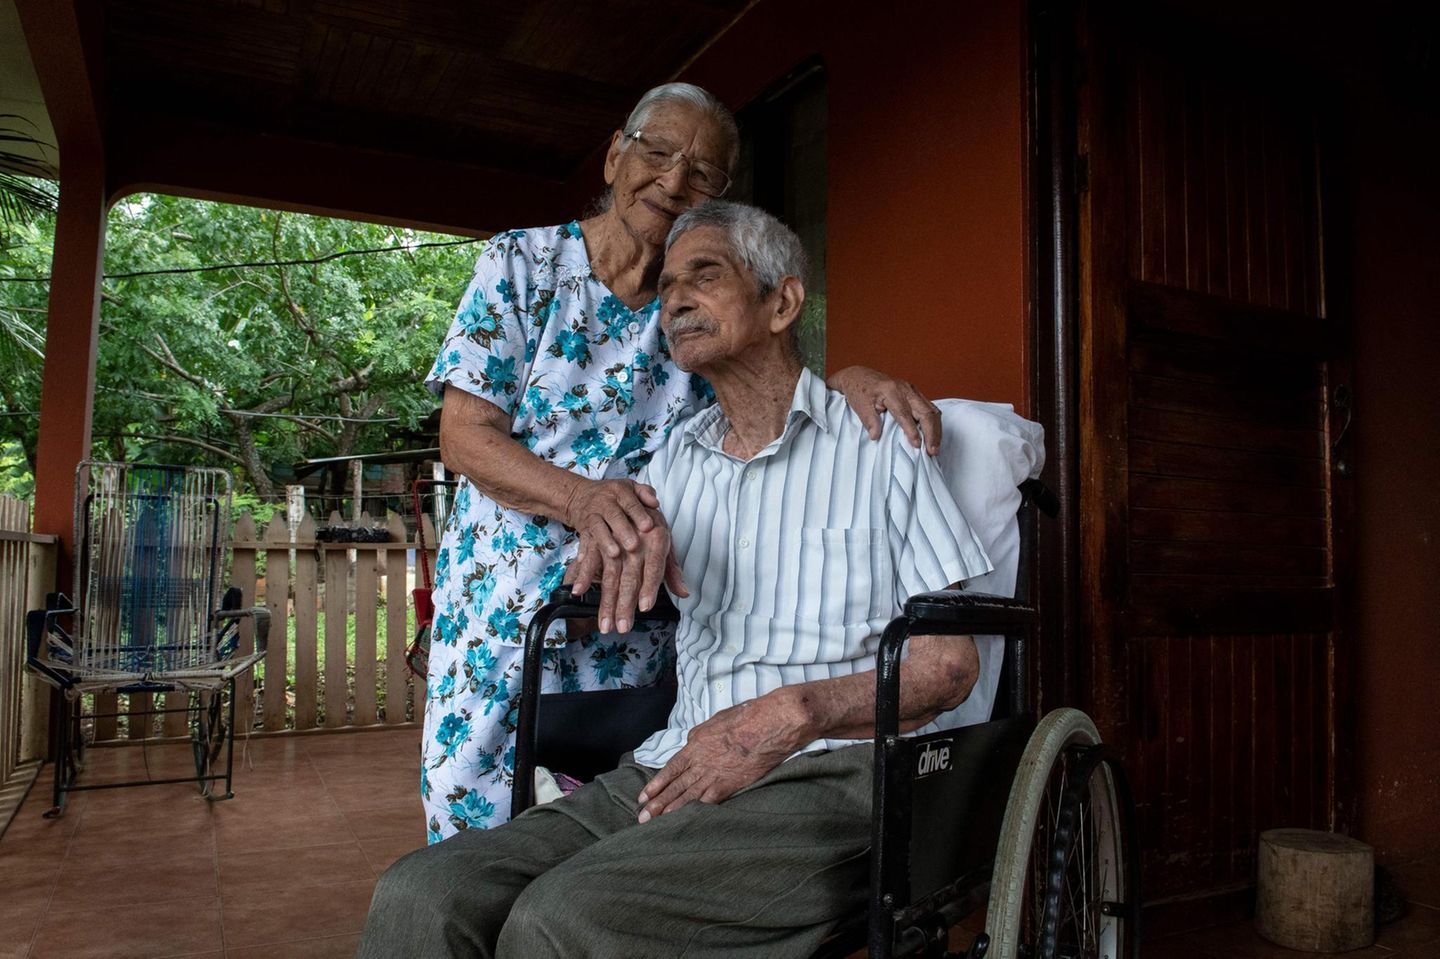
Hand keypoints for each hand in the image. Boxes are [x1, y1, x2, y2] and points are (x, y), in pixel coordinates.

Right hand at [561, 478, 659, 559]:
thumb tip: (655, 503)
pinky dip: (584, 550)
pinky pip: (583, 540)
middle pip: (614, 516)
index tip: (649, 526)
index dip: (639, 515)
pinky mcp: (583, 529)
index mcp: (619, 492)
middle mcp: (605, 503)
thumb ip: (645, 493)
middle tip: (634, 545)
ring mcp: (592, 516)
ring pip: (598, 528)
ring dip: (606, 541)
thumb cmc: (612, 495)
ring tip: (615, 554)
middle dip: (623, 530)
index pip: (631, 503)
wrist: (580, 495)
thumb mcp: (630, 488)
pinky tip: (585, 560)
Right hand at [566, 514, 688, 632]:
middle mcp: (635, 538)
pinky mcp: (596, 536)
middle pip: (630, 575)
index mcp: (657, 538)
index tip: (645, 607)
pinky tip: (578, 592)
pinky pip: (589, 557)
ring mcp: (614, 536)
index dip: (650, 587)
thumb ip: (672, 569)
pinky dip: (582, 575)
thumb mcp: (664, 541)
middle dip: (625, 604)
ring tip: (604, 621)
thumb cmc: (647, 521)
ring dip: (605, 599)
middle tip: (623, 627)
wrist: (617, 495)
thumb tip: (684, 593)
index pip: (654, 567)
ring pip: (609, 572)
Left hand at [636, 691, 808, 821]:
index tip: (643, 796)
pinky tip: (684, 822)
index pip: (670, 768)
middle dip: (657, 803)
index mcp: (695, 744)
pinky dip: (695, 813)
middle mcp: (700, 761)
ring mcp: (713, 774)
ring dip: (670, 811)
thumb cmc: (745, 717)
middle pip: (674, 785)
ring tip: (655, 823)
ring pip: (687, 796)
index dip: (656, 784)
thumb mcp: (715, 721)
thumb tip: (691, 743)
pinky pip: (707, 802)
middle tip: (642, 817)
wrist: (767, 724)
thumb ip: (700, 736)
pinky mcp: (728, 784)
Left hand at [828, 365, 942, 454]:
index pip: (905, 413)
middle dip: (931, 433)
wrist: (859, 376)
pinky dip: (934, 424)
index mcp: (891, 390)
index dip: (912, 430)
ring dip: (936, 430)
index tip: (917, 445)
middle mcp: (905, 389)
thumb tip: (875, 436)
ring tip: (935, 448)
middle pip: (925, 411)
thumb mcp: (860, 406)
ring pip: (932, 410)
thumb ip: (869, 421)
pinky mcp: (915, 393)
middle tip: (932, 451)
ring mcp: (912, 390)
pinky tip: (933, 436)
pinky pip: (930, 408)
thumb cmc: (858, 391)